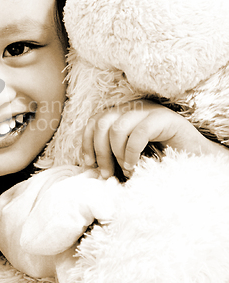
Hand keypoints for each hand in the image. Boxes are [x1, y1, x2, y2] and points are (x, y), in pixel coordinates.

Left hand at [82, 100, 224, 178]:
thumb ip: (112, 154)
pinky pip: (139, 133)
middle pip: (102, 123)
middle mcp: (132, 108)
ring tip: (125, 170)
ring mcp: (148, 111)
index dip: (86, 142)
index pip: (94, 122)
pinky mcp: (163, 118)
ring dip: (116, 153)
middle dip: (100, 151)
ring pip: (117, 127)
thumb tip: (91, 164)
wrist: (195, 158)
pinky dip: (132, 152)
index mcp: (121, 115)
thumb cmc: (160, 158)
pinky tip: (134, 166)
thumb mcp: (129, 155)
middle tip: (105, 174)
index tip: (89, 164)